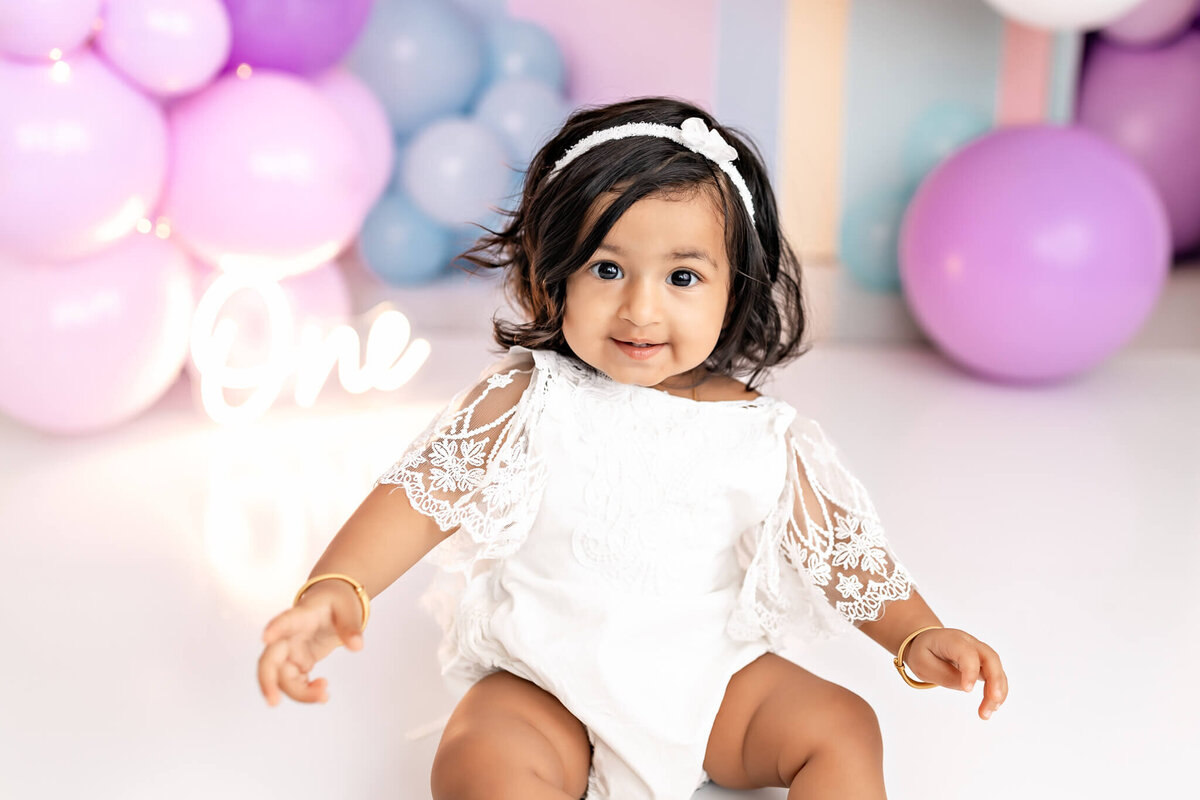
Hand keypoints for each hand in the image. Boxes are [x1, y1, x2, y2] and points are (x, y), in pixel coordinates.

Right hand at [257, 582, 365, 706]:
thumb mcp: (348, 609)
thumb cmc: (336, 602)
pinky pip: (294, 682)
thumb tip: (357, 646)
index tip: (266, 637)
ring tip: (324, 696)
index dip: (275, 628)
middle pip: (270, 659)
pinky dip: (306, 692)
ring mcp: (290, 651)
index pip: (285, 621)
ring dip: (298, 693)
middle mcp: (289, 635)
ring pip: (282, 677)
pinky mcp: (297, 662)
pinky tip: (323, 693)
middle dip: (268, 681)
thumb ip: (351, 627)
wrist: (332, 603)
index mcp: (301, 616)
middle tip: (274, 702)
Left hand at [903, 627, 1007, 719]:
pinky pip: (996, 676)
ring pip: (997, 669)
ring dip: (998, 692)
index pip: (967, 653)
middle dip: (995, 682)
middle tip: (992, 701)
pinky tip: (992, 707)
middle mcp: (970, 643)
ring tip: (986, 713)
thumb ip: (944, 676)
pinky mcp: (984, 663)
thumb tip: (967, 687)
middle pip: (991, 659)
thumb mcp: (922, 664)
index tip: (967, 690)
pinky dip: (997, 692)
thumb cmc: (924, 652)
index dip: (970, 671)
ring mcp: (980, 652)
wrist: (927, 641)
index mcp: (952, 640)